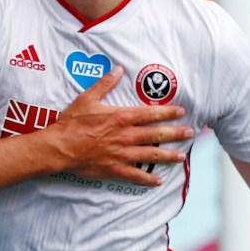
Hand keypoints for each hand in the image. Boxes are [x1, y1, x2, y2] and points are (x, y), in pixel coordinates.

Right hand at [51, 66, 193, 184]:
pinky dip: (147, 179)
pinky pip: (135, 175)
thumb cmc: (72, 122)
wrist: (59, 147)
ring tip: (182, 156)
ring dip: (168, 155)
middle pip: (156, 134)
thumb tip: (119, 69)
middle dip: (176, 133)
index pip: (151, 114)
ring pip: (151, 155)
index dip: (168, 112)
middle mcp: (126, 135)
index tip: (181, 111)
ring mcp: (121, 154)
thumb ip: (105, 84)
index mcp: (121, 117)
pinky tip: (158, 180)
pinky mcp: (114, 169)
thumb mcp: (87, 98)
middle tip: (190, 133)